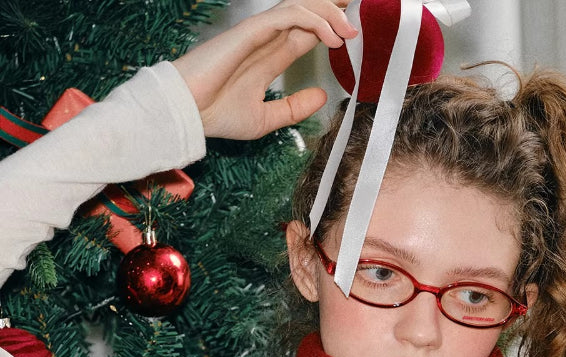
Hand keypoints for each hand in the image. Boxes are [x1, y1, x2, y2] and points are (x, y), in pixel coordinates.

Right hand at [172, 0, 356, 140]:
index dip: (331, 28)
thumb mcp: (266, 119)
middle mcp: (266, 40)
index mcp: (269, 57)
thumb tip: (322, 97)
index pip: (306, 32)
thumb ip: (294, 108)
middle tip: (360, 18)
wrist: (188, 114)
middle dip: (335, 10)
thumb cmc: (215, 117)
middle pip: (307, 12)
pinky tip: (331, 37)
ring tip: (351, 30)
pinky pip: (289, 14)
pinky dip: (314, 20)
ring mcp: (258, 33)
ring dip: (330, 13)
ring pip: (301, 7)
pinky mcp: (251, 30)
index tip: (354, 35)